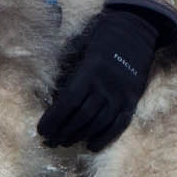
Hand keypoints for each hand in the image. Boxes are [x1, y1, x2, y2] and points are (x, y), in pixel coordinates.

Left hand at [37, 7, 163, 150]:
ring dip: (79, 136)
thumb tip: (50, 99)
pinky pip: (118, 125)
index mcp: (90, 69)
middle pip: (82, 116)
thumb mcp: (79, 47)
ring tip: (64, 142)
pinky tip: (90, 145)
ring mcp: (121, 94)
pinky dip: (104, 138)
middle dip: (62, 132)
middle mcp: (107, 84)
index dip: (54, 119)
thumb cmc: (100, 38)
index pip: (69, 101)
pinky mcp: (132, 100)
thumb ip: (66, 71)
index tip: (42, 130)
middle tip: (49, 140)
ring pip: (98, 123)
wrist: (135, 30)